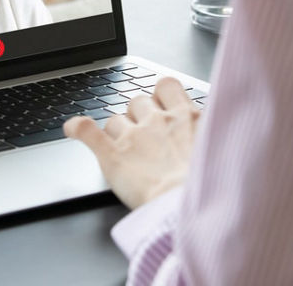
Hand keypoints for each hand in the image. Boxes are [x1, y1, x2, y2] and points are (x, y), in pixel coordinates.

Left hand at [63, 76, 200, 209]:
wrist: (188, 207)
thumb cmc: (207, 186)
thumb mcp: (220, 152)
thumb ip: (210, 136)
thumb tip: (211, 135)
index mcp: (187, 117)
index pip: (167, 86)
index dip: (160, 94)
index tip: (161, 105)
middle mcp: (158, 121)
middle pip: (138, 102)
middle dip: (138, 115)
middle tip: (145, 138)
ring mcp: (133, 136)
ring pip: (115, 119)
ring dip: (116, 131)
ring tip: (124, 150)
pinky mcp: (112, 155)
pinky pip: (87, 131)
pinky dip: (77, 128)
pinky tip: (72, 128)